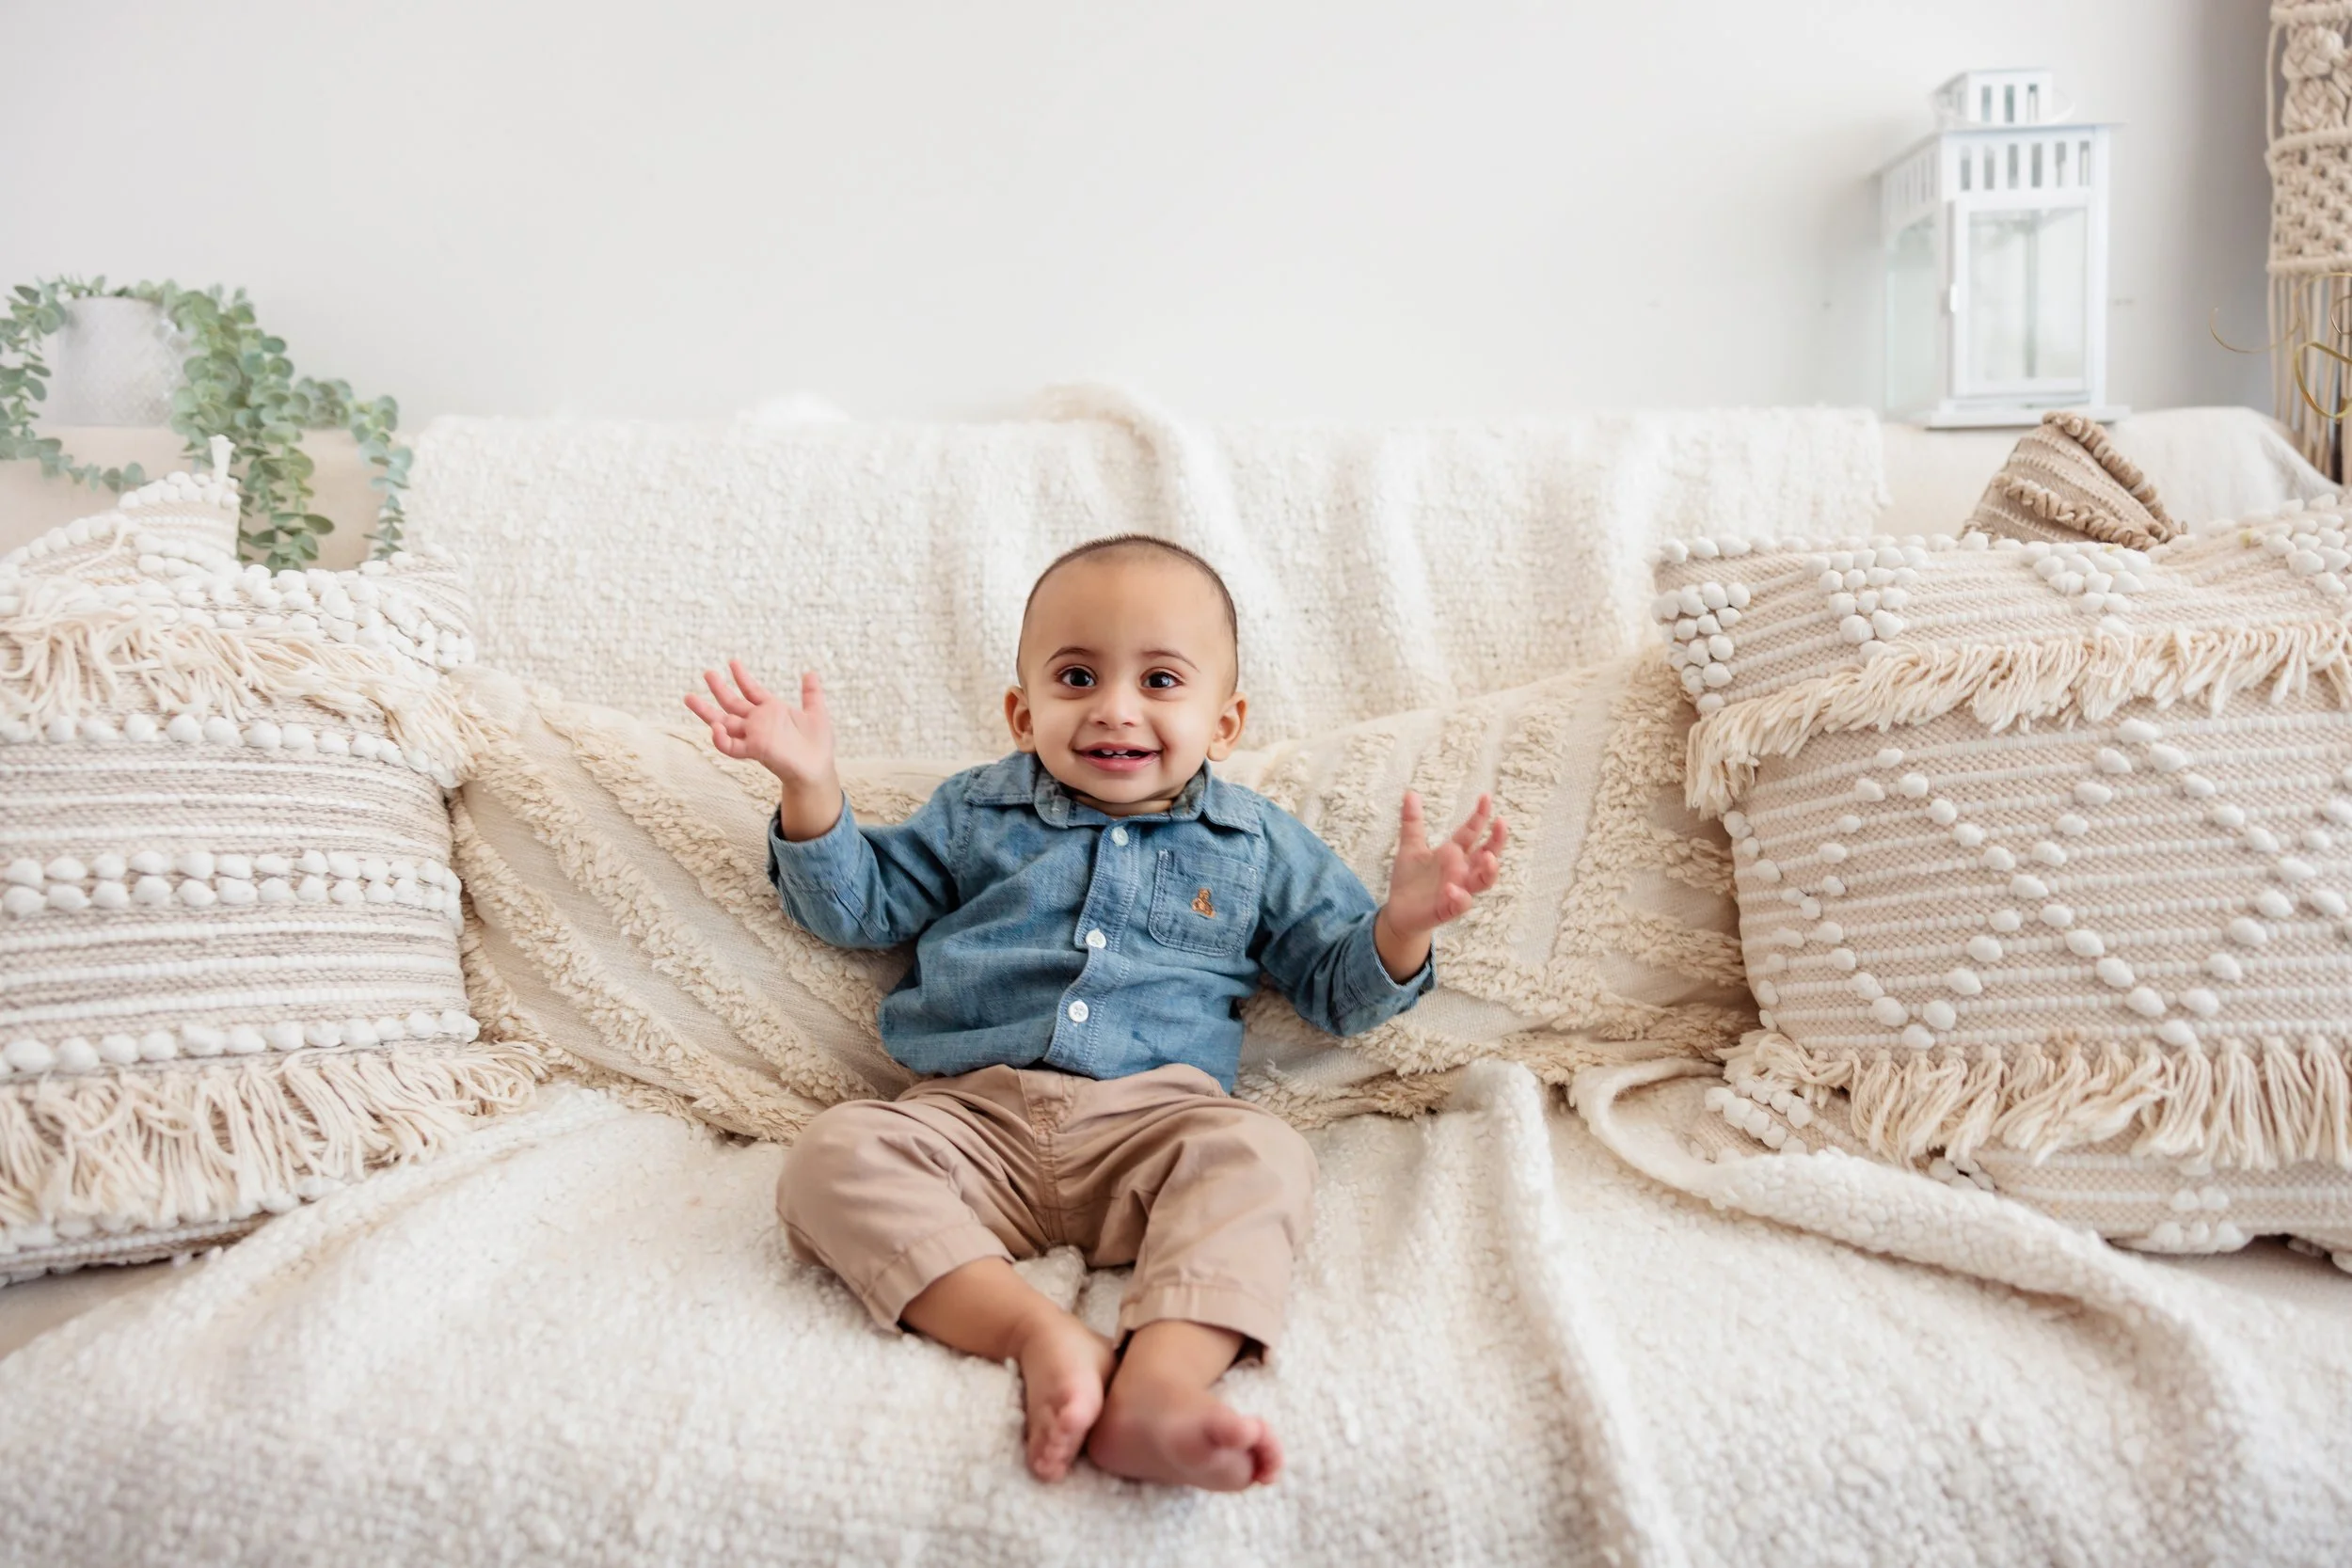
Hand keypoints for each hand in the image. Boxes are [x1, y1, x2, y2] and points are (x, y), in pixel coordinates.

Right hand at [684, 662, 835, 786]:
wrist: (819, 769)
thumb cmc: (818, 745)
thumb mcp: (816, 713)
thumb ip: (811, 694)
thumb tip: (810, 673)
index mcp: (771, 711)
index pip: (752, 691)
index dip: (742, 677)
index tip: (733, 662)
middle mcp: (759, 723)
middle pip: (732, 704)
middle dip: (718, 690)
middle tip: (707, 674)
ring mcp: (754, 736)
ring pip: (723, 723)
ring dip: (706, 712)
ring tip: (689, 698)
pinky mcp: (754, 750)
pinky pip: (730, 746)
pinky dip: (720, 738)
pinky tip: (714, 727)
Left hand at [1382, 791, 1507, 938]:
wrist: (1399, 911)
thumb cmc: (1410, 880)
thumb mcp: (1410, 847)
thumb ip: (1412, 822)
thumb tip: (1410, 792)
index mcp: (1454, 854)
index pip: (1472, 832)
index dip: (1480, 816)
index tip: (1485, 797)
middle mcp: (1461, 871)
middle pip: (1487, 855)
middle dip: (1497, 841)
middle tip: (1502, 823)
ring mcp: (1458, 889)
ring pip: (1482, 881)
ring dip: (1488, 870)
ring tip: (1488, 858)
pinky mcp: (1447, 909)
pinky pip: (1460, 904)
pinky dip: (1459, 897)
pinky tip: (1452, 888)